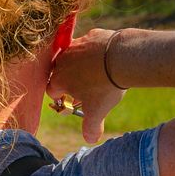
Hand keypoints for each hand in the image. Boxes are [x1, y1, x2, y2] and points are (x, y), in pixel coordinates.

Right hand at [47, 28, 125, 143]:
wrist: (122, 57)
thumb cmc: (104, 86)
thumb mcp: (97, 110)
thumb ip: (90, 127)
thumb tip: (90, 140)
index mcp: (59, 80)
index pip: (52, 90)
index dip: (62, 97)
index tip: (73, 101)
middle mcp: (62, 61)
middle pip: (61, 72)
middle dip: (70, 80)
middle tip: (86, 88)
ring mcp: (76, 46)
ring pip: (74, 56)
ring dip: (81, 64)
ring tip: (98, 72)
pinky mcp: (91, 35)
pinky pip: (89, 44)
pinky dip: (95, 51)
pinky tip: (107, 58)